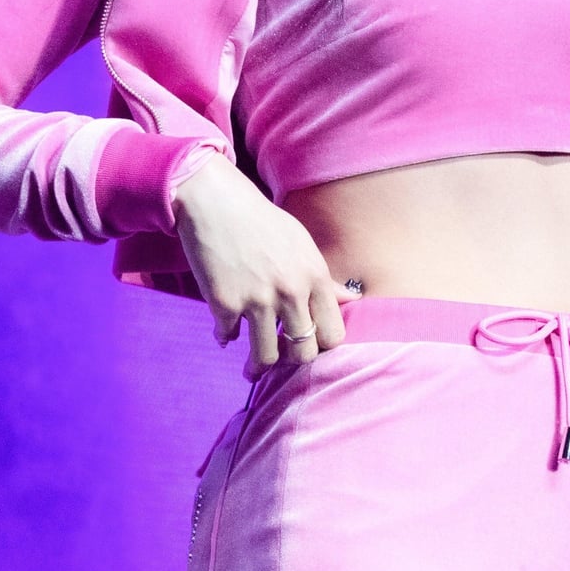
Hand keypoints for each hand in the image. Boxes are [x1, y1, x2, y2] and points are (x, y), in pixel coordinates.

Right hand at [171, 153, 356, 380]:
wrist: (215, 201)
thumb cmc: (262, 221)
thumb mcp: (302, 243)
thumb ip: (325, 278)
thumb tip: (354, 299)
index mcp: (315, 276)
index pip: (333, 333)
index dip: (321, 345)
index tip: (309, 344)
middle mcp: (291, 291)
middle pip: (302, 352)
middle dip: (291, 361)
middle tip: (281, 358)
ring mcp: (257, 300)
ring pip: (266, 357)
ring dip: (257, 366)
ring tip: (253, 369)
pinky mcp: (225, 304)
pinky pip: (227, 337)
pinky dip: (225, 336)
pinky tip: (225, 331)